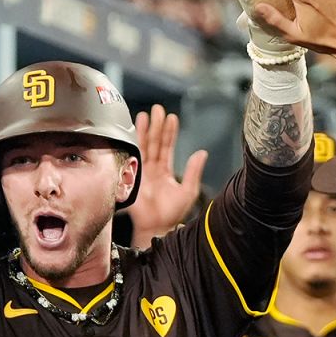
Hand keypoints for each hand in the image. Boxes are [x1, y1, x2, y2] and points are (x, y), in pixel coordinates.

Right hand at [128, 105, 208, 246]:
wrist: (156, 227)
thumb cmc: (171, 214)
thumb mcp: (188, 191)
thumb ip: (194, 171)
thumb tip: (202, 152)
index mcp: (165, 171)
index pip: (168, 147)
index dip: (170, 132)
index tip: (171, 117)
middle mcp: (153, 169)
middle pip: (155, 142)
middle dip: (156, 126)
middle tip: (158, 109)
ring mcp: (142, 171)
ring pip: (144, 146)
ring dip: (145, 130)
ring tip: (146, 114)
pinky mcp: (133, 175)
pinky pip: (134, 156)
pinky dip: (134, 144)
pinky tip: (134, 132)